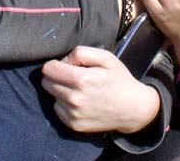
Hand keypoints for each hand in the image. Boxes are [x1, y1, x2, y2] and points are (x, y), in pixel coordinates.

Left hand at [41, 46, 159, 133]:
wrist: (132, 108)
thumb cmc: (120, 79)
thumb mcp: (106, 57)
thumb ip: (82, 52)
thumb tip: (63, 61)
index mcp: (81, 79)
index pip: (48, 69)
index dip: (57, 64)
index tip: (69, 66)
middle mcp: (74, 99)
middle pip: (46, 83)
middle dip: (57, 76)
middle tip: (75, 77)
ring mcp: (73, 114)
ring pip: (52, 96)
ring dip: (62, 90)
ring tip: (80, 89)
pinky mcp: (73, 125)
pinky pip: (58, 109)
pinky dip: (65, 104)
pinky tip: (81, 101)